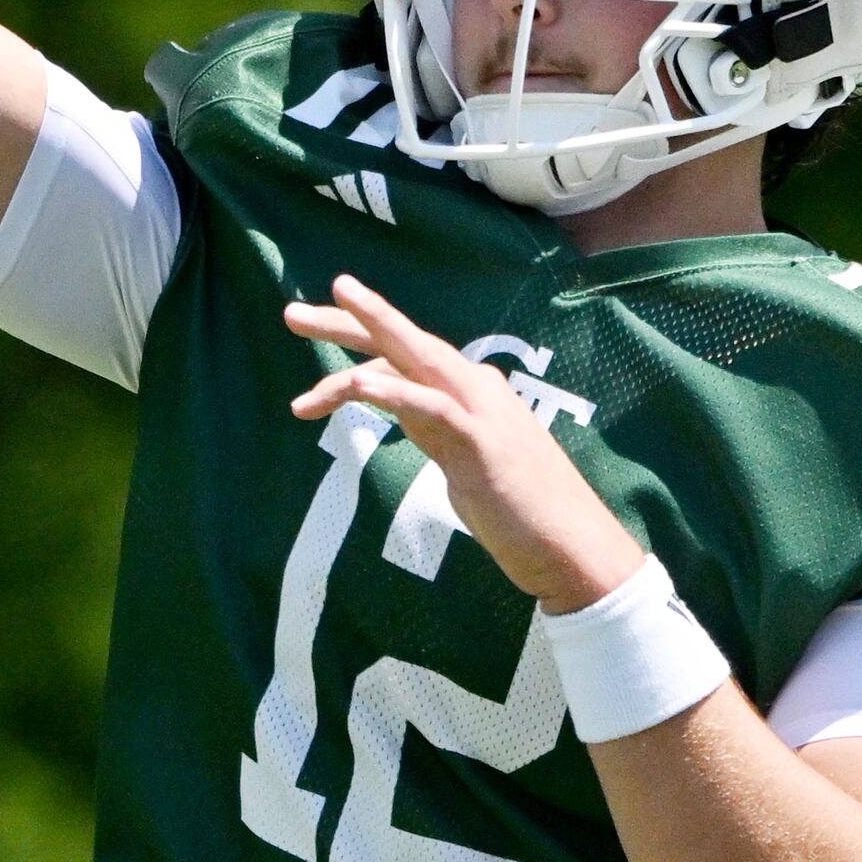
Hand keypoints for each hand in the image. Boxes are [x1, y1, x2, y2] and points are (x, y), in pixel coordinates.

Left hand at [284, 274, 646, 614]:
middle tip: (290, 313)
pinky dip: (393, 389)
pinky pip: (430, 406)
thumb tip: (414, 420)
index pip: (405, 357)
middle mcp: (475, 389)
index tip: (311, 363)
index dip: (357, 349)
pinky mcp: (481, 443)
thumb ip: (440, 432)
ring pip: (415, 355)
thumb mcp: (467, 461)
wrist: (571, 548)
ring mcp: (480, 412)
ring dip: (362, 332)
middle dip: (347, 319)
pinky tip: (357, 383)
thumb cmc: (523, 512)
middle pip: (403, 341)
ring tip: (306, 321)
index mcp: (469, 393)